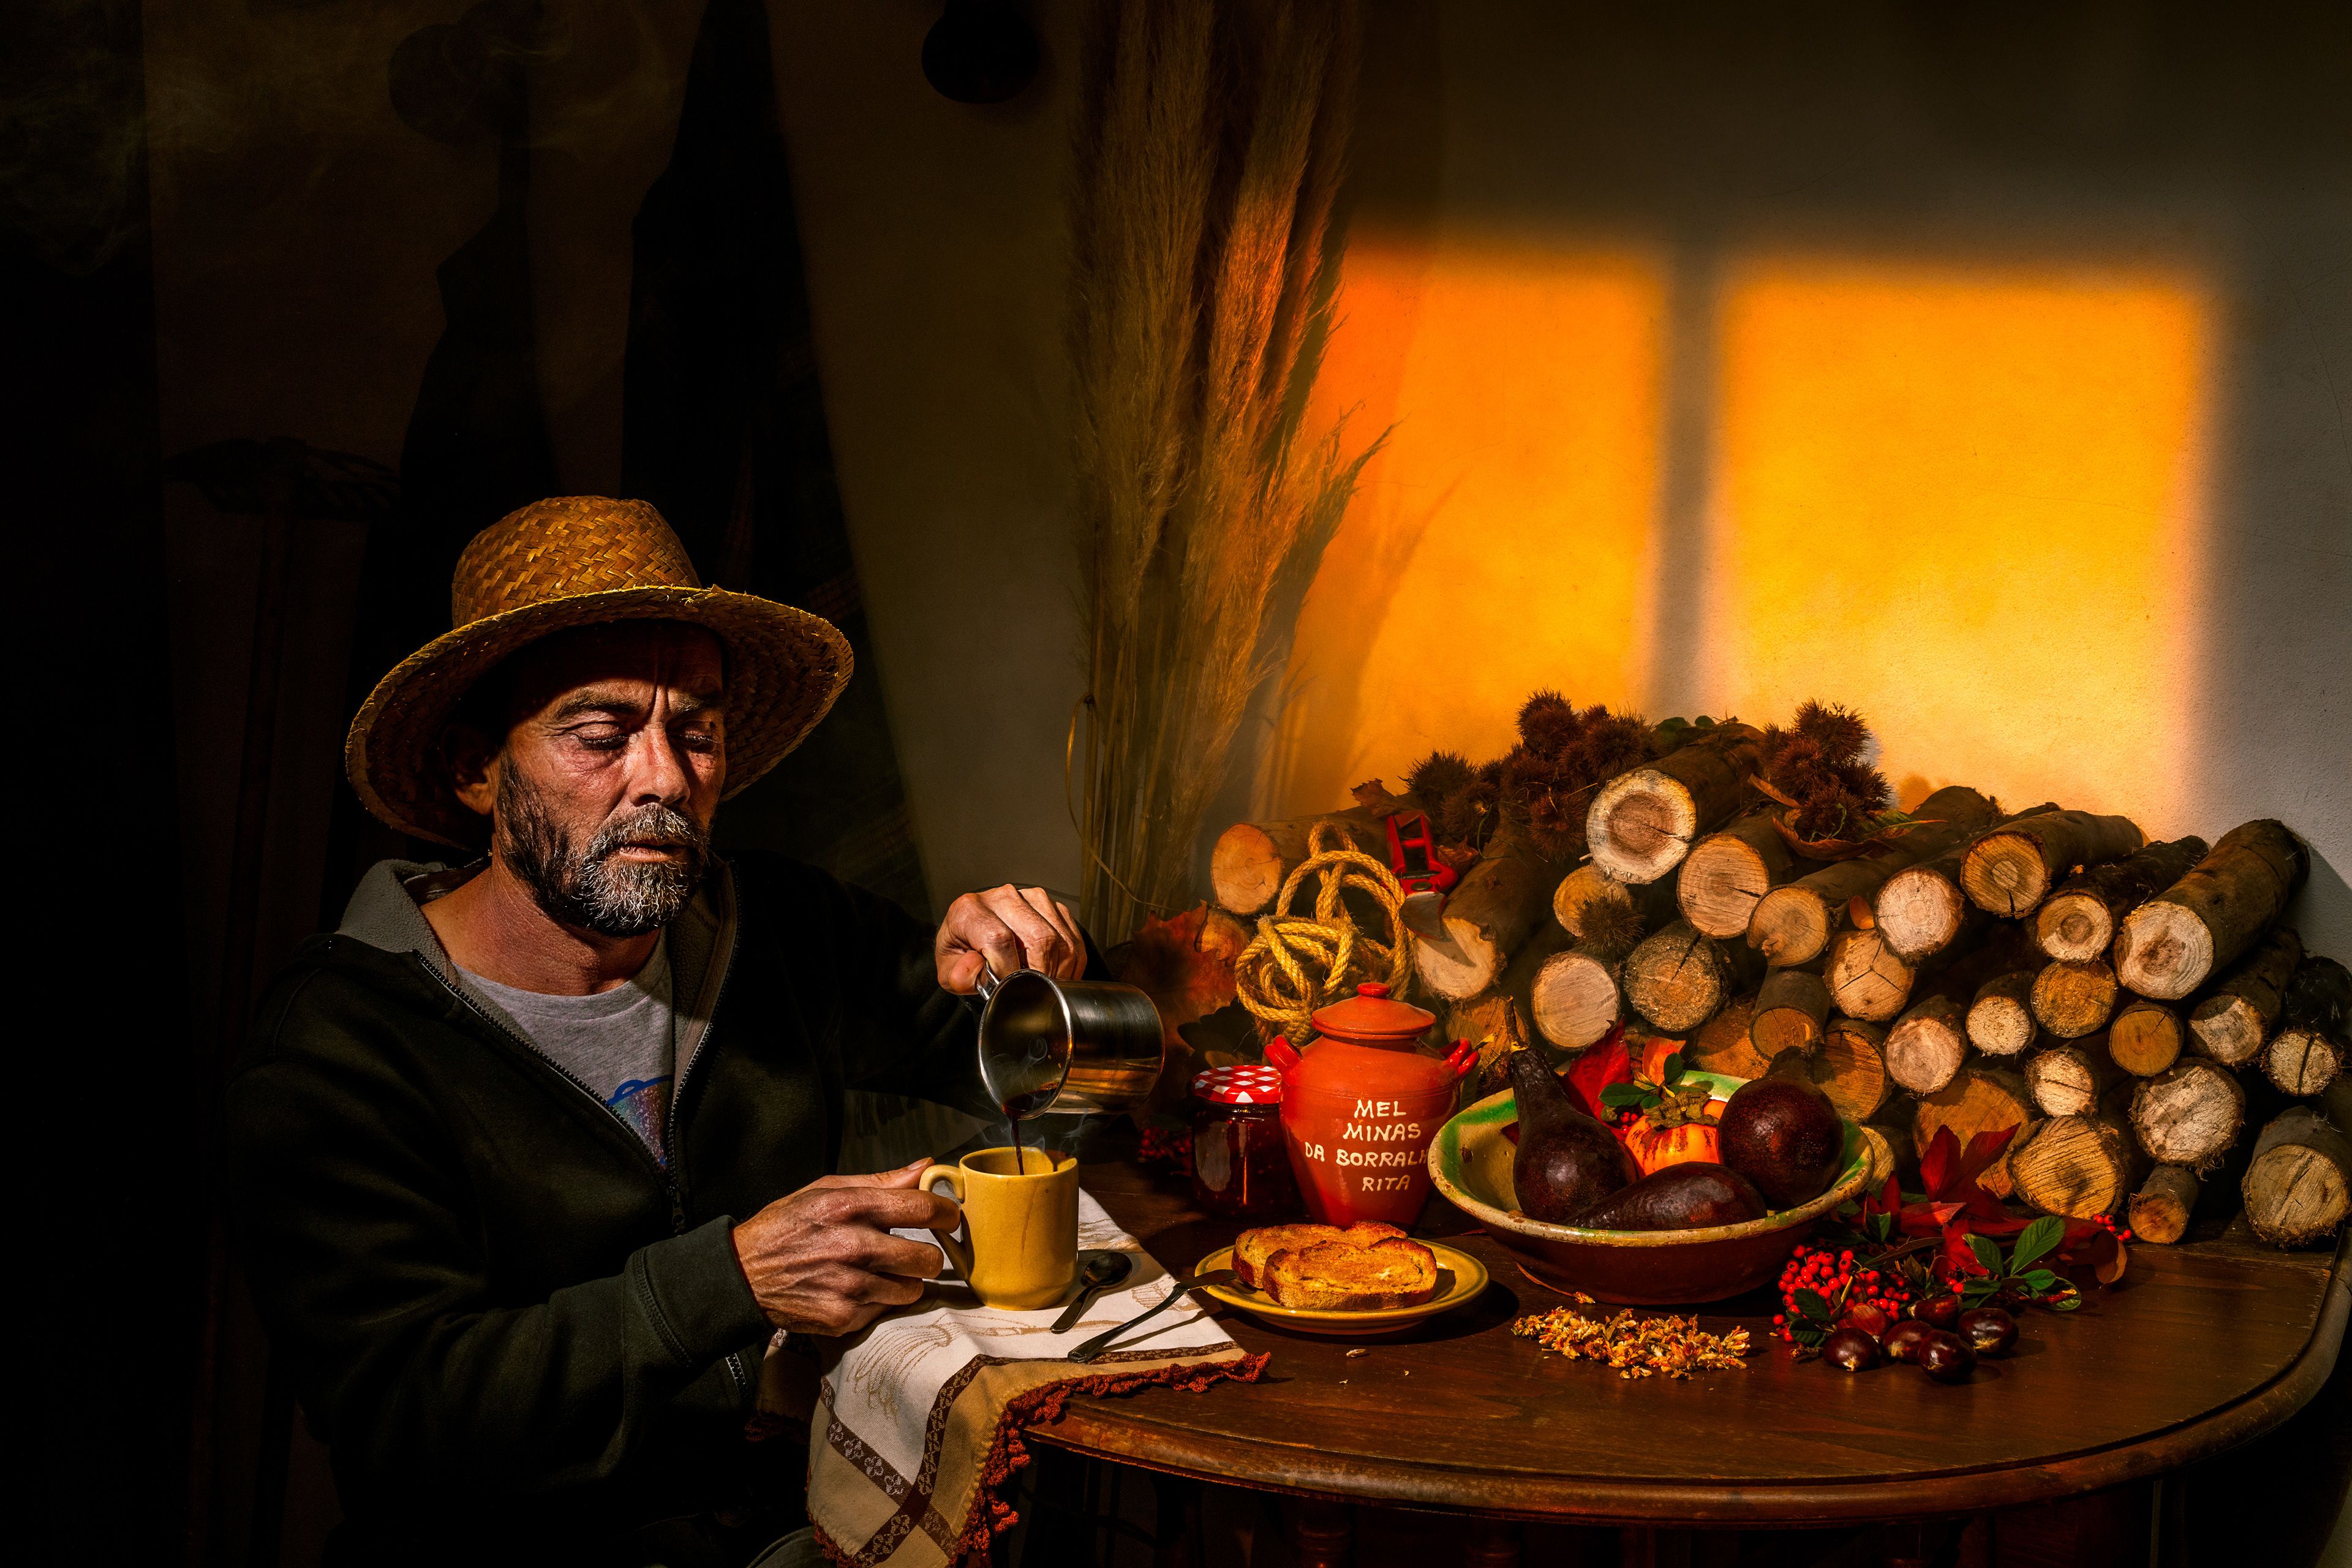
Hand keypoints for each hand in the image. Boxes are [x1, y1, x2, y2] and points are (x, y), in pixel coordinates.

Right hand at [731, 1160, 959, 1335]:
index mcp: (850, 1208)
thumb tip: (926, 1166)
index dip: (946, 1213)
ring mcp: (849, 1287)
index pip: (923, 1208)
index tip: (949, 1218)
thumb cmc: (786, 1227)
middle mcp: (853, 1247)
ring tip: (880, 1272)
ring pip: (912, 1289)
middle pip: (928, 1257)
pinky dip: (878, 1301)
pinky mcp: (843, 1317)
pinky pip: (886, 1310)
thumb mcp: (825, 1189)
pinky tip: (856, 1290)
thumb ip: (881, 1181)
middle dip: (927, 1254)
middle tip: (913, 1252)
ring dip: (904, 1281)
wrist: (742, 1276)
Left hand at [936, 884, 1086, 992]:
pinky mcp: (1053, 906)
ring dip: (1058, 971)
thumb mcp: (948, 969)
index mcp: (970, 909)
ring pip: (1060, 939)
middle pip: (1038, 938)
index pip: (999, 939)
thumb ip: (958, 975)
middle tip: (1031, 990)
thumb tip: (975, 968)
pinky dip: (1071, 963)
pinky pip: (1073, 938)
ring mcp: (1031, 898)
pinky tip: (1056, 973)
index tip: (1005, 986)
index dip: (1007, 970)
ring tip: (1043, 983)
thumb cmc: (964, 950)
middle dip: (1039, 974)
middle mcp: (1002, 897)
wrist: (976, 932)